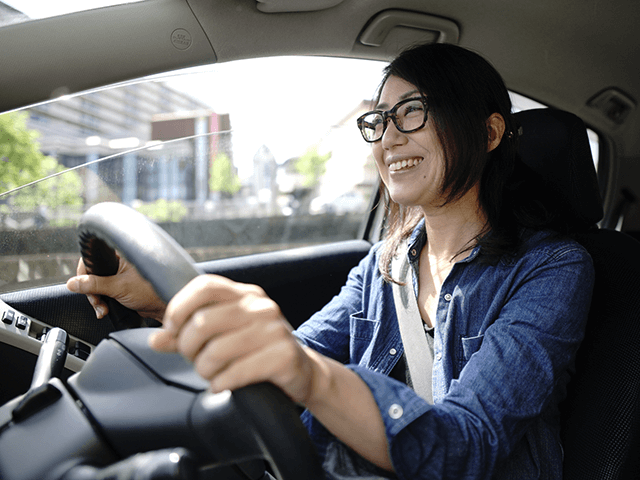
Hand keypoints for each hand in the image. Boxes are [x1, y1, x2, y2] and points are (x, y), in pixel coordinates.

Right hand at [66, 254, 165, 320]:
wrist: (164, 307)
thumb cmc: (151, 291)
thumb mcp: (119, 287)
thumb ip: (94, 285)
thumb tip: (73, 283)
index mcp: (119, 253)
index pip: (91, 257)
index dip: (83, 272)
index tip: (81, 285)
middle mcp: (118, 261)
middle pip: (91, 273)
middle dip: (91, 291)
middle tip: (97, 302)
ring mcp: (118, 274)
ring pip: (95, 285)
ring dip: (96, 299)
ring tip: (103, 309)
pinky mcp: (119, 286)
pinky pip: (103, 293)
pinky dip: (101, 302)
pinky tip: (104, 310)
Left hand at [149, 275, 319, 403]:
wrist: (303, 371)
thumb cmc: (258, 350)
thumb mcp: (226, 335)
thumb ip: (189, 334)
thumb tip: (156, 339)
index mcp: (246, 294)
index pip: (205, 286)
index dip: (179, 307)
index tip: (172, 330)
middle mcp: (261, 306)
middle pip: (203, 321)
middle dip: (188, 347)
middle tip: (193, 360)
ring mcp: (274, 330)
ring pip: (216, 350)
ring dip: (205, 370)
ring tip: (211, 375)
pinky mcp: (283, 355)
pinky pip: (237, 372)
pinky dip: (221, 383)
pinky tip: (223, 385)